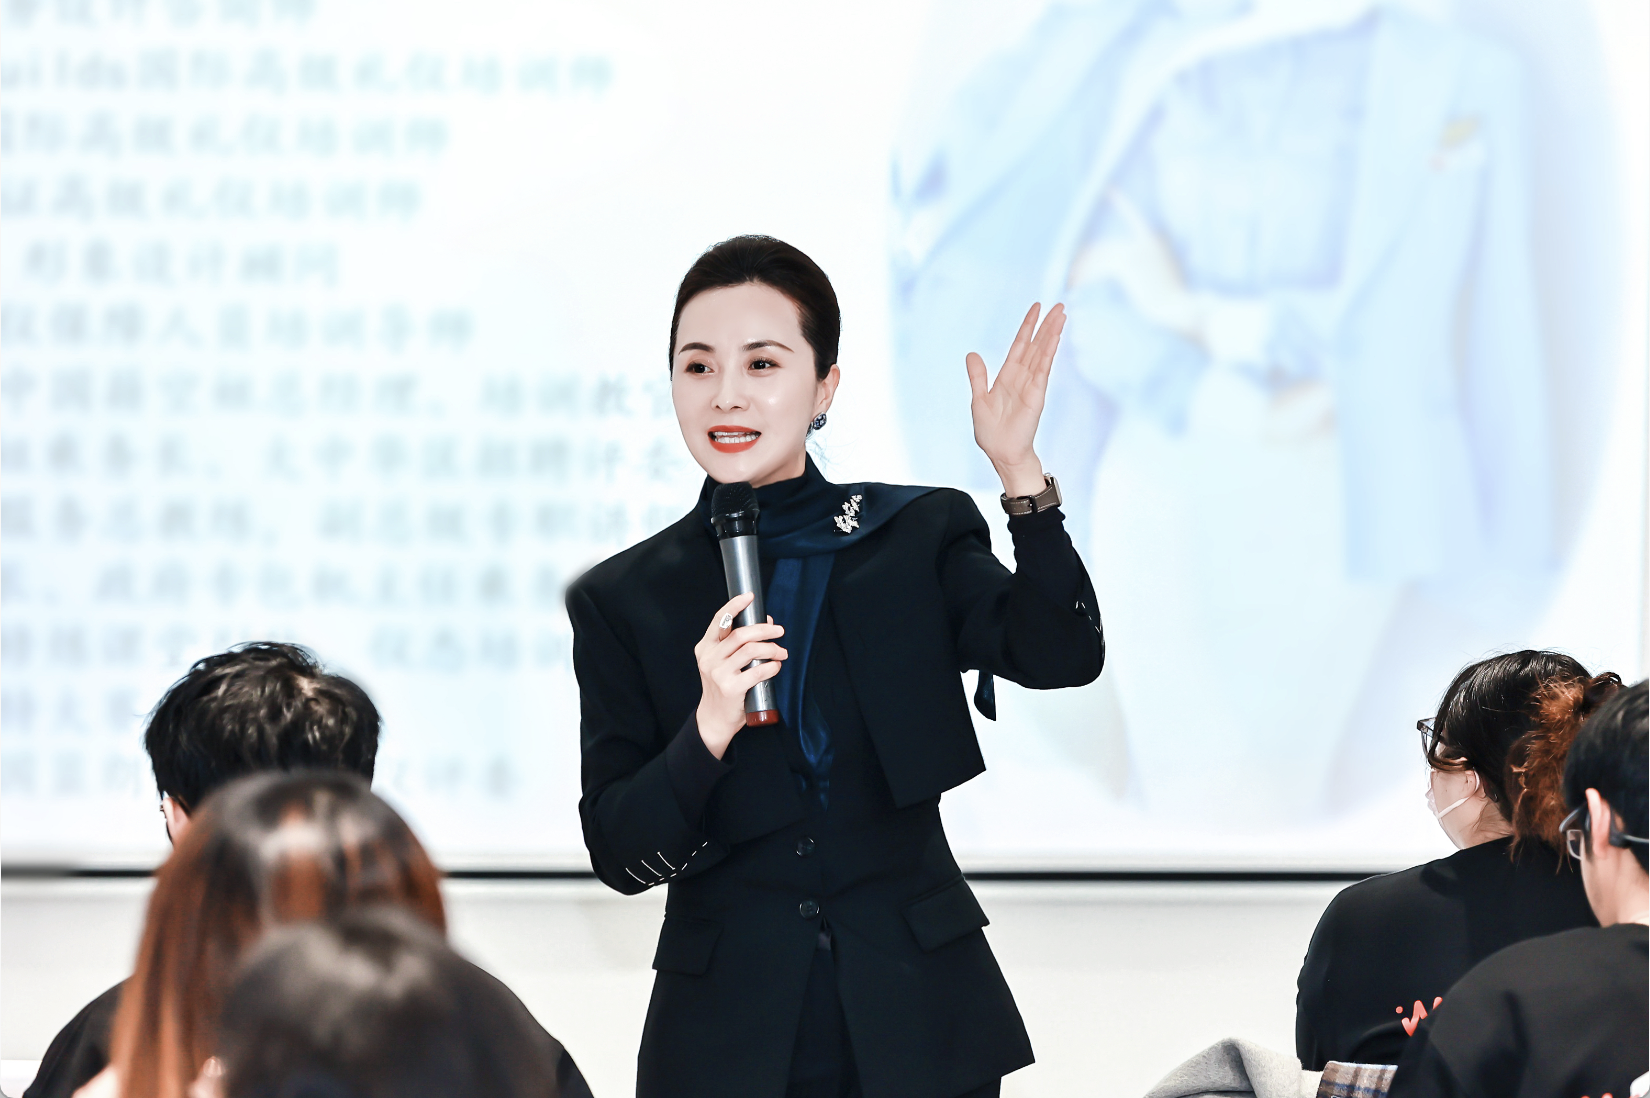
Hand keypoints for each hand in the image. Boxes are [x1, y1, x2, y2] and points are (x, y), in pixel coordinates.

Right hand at [693, 592, 786, 758]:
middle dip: (765, 630)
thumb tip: (766, 622)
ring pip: (751, 650)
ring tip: (781, 652)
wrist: (714, 718)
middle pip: (741, 634)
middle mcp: (709, 658)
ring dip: (772, 648)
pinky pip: (758, 671)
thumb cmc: (723, 687)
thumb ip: (738, 644)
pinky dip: (772, 666)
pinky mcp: (731, 688)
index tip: (749, 597)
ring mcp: (718, 673)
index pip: (719, 620)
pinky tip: (776, 666)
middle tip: (779, 631)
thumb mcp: (723, 663)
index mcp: (705, 648)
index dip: (734, 605)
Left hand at [967, 302, 1065, 497]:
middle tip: (1058, 304)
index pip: (1020, 345)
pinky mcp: (1037, 394)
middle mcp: (1022, 377)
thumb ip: (978, 376)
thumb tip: (972, 354)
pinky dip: (1048, 352)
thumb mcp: (978, 399)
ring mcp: (1031, 384)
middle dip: (1046, 324)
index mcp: (1007, 376)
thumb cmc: (991, 433)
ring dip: (1051, 333)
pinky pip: (1043, 368)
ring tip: (1061, 314)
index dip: (1027, 326)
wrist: (1002, 454)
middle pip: (1036, 344)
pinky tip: (1054, 337)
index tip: (1036, 308)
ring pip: (1043, 352)